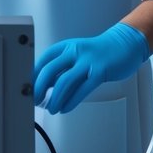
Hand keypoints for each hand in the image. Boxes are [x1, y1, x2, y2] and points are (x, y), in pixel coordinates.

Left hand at [32, 23, 148, 113]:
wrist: (124, 44)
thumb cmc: (99, 52)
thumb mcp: (76, 54)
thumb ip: (62, 68)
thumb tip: (46, 85)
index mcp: (65, 47)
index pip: (42, 61)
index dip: (33, 76)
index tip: (28, 89)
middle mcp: (74, 51)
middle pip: (49, 70)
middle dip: (39, 88)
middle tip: (36, 100)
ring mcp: (87, 61)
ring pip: (64, 81)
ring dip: (55, 98)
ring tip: (52, 108)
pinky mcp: (100, 71)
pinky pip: (82, 89)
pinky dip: (71, 101)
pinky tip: (65, 108)